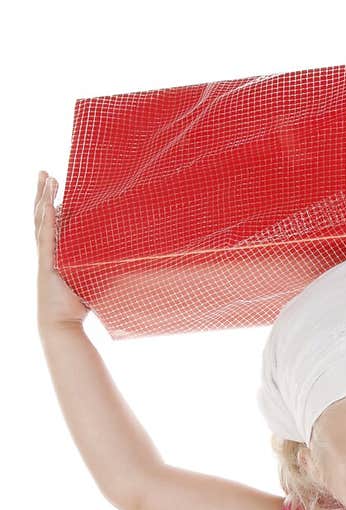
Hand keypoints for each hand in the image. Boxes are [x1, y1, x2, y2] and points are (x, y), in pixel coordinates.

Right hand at [34, 170, 89, 333]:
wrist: (63, 326)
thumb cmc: (78, 307)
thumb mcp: (92, 281)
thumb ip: (102, 268)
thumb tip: (128, 261)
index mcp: (55, 254)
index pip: (51, 223)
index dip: (50, 203)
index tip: (54, 184)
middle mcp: (47, 253)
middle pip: (42, 216)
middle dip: (42, 193)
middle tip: (45, 172)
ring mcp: (45, 257)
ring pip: (42, 221)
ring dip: (43, 198)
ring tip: (46, 178)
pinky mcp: (47, 265)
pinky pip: (46, 238)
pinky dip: (47, 220)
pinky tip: (47, 204)